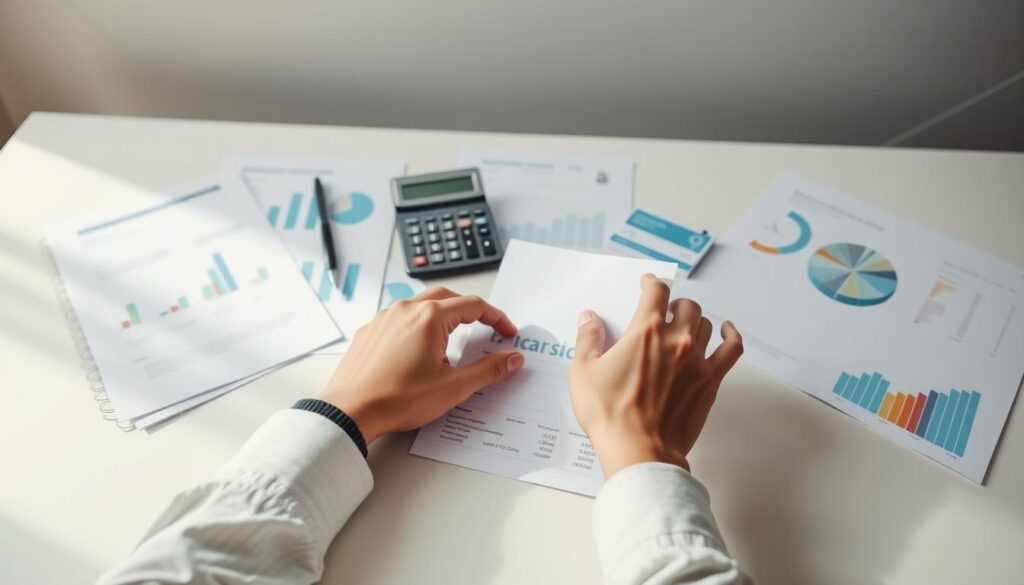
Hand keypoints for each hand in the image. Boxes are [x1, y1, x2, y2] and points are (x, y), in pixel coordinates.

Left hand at [318, 287, 523, 442]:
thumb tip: (512, 358)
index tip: (507, 332)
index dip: (496, 318)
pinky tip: (419, 349)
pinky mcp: (369, 332)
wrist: (351, 412)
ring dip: (441, 316)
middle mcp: (405, 309)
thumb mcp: (454, 387)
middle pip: (447, 297)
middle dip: (470, 310)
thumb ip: (488, 369)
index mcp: (430, 317)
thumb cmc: (398, 399)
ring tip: (452, 339)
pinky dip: (417, 326)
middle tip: (486, 328)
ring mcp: (383, 318)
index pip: (474, 306)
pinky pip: (399, 319)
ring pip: (420, 305)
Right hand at [567, 274, 742, 477]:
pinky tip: (727, 329)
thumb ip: (588, 339)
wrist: (639, 450)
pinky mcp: (710, 382)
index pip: (656, 291)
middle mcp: (676, 339)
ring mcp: (697, 360)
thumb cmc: (609, 414)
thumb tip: (589, 317)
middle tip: (664, 312)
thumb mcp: (582, 372)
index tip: (647, 283)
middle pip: (685, 306)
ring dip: (694, 320)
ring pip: (705, 324)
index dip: (652, 282)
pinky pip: (731, 349)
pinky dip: (731, 335)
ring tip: (683, 326)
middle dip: (673, 304)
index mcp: (645, 331)